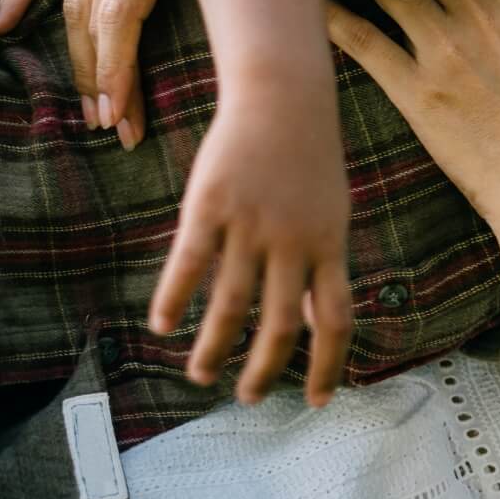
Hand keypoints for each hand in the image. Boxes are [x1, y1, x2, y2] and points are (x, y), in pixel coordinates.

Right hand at [146, 75, 353, 406]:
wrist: (284, 97)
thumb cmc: (308, 162)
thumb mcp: (330, 216)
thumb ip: (320, 269)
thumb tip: (309, 325)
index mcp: (330, 246)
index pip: (335, 320)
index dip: (329, 365)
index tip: (320, 400)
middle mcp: (293, 241)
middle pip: (280, 324)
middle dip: (264, 371)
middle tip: (249, 399)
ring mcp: (251, 224)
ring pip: (232, 303)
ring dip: (215, 347)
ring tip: (200, 374)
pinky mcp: (211, 205)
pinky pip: (190, 262)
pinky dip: (175, 298)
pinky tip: (164, 325)